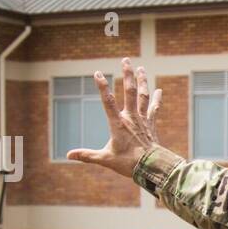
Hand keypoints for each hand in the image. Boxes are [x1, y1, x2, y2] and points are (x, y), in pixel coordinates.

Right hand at [66, 57, 161, 177]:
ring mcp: (142, 120)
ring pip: (142, 96)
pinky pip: (154, 109)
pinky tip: (159, 90)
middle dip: (127, 75)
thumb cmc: (128, 164)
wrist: (152, 167)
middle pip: (129, 92)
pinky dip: (156, 100)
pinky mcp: (151, 125)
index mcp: (118, 124)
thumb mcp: (105, 159)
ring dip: (142, 82)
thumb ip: (87, 155)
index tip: (97, 73)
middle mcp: (131, 118)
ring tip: (141, 69)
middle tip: (126, 60)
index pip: (107, 101)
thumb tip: (68, 155)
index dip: (102, 86)